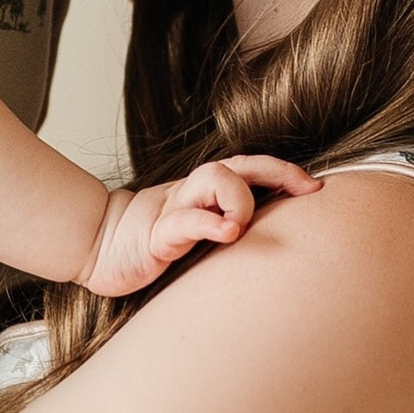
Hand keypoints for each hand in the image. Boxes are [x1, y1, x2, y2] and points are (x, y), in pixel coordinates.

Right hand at [81, 157, 320, 296]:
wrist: (98, 247)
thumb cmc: (152, 243)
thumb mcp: (197, 232)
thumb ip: (226, 227)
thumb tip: (275, 240)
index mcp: (204, 192)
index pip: (250, 169)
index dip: (284, 172)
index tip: (316, 186)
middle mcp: (193, 192)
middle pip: (240, 165)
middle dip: (278, 172)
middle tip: (307, 189)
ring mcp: (175, 208)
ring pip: (214, 180)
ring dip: (240, 198)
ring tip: (244, 224)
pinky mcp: (156, 234)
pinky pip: (186, 221)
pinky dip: (209, 224)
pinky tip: (228, 233)